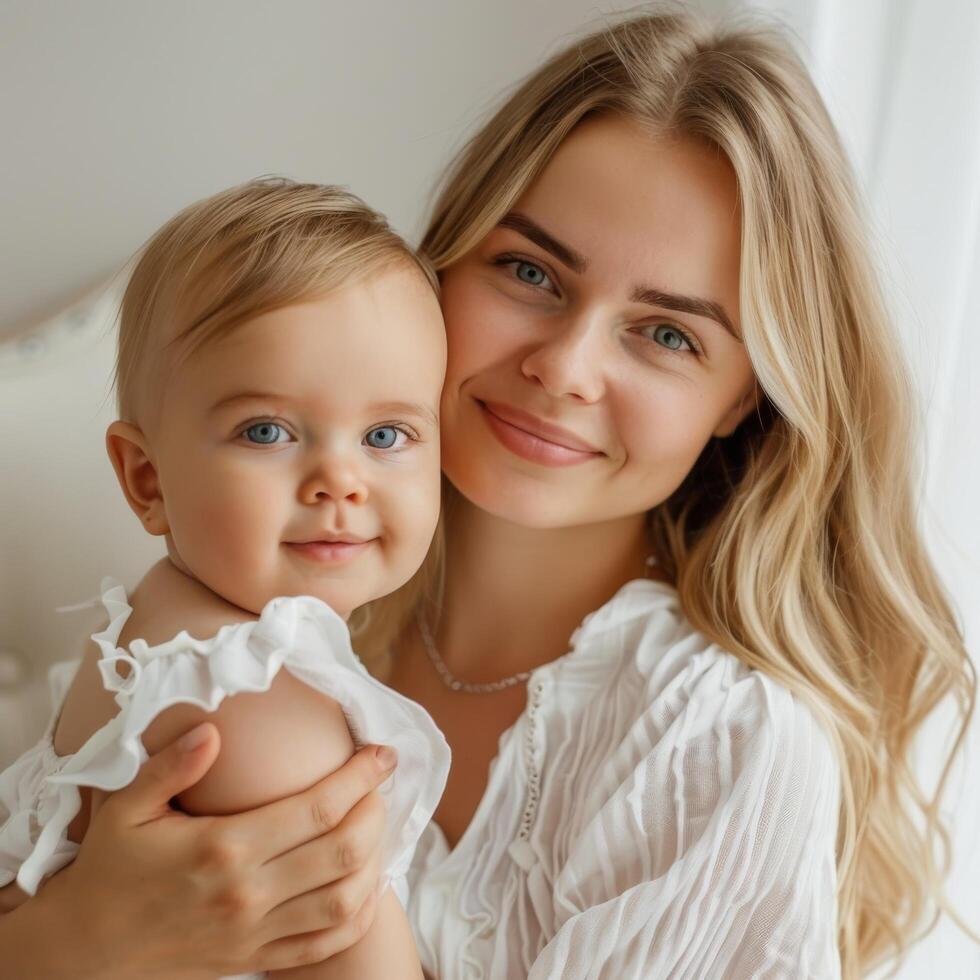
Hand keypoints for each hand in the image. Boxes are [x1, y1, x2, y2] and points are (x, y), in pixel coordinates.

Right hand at [30, 722, 396, 977]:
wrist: (84, 951)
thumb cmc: (110, 871)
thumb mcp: (127, 810)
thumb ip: (171, 767)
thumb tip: (213, 730)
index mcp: (223, 848)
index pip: (316, 809)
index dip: (360, 777)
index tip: (382, 753)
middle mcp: (248, 893)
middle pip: (344, 851)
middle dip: (376, 811)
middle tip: (380, 784)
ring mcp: (255, 932)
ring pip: (345, 899)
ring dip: (375, 859)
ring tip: (377, 825)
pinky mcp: (254, 958)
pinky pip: (324, 944)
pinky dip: (358, 914)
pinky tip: (366, 884)